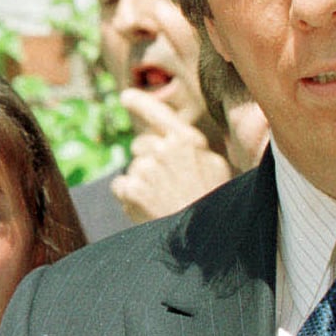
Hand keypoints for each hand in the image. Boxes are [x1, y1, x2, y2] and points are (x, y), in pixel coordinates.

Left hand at [112, 89, 234, 223]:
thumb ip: (192, 148)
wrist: (204, 239)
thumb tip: (168, 139)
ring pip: (133, 168)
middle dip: (148, 161)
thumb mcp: (215, 167)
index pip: (158, 114)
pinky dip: (129, 197)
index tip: (125, 97)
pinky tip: (148, 208)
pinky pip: (121, 186)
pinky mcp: (131, 189)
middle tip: (168, 187)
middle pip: (140, 146)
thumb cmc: (213, 205)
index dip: (140, 103)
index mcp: (187, 140)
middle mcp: (164, 149)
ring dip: (141, 183)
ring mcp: (146, 169)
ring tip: (163, 202)